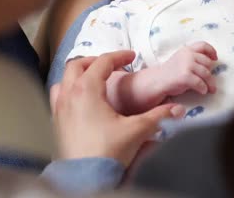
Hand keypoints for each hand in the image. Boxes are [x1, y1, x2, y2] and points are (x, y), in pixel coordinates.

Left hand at [50, 51, 185, 166]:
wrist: (84, 178)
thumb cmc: (107, 151)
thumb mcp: (137, 130)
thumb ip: (159, 116)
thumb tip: (178, 109)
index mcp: (86, 89)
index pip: (102, 62)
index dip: (119, 56)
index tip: (131, 56)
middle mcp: (68, 94)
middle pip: (77, 65)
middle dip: (95, 61)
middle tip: (112, 65)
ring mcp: (58, 108)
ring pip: (63, 80)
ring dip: (77, 75)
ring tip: (92, 80)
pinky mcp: (55, 123)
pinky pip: (57, 98)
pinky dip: (67, 91)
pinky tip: (78, 102)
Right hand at [158, 41, 217, 96]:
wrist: (158, 80)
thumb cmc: (171, 72)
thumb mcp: (182, 59)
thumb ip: (194, 58)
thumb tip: (211, 63)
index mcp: (187, 50)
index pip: (203, 45)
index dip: (211, 51)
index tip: (215, 58)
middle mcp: (188, 55)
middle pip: (208, 63)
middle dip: (211, 74)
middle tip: (210, 82)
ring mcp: (186, 65)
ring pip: (206, 74)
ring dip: (210, 83)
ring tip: (210, 89)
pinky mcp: (185, 76)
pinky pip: (200, 83)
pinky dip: (203, 88)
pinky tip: (202, 91)